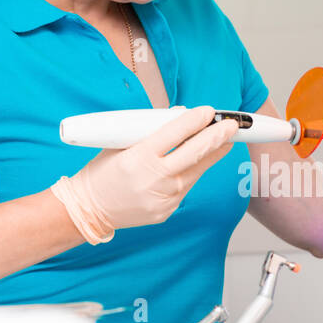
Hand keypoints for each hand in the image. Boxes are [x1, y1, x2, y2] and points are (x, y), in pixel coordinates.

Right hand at [67, 105, 239, 232]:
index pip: (174, 134)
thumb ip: (149, 132)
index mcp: (138, 157)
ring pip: (196, 172)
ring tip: (226, 141)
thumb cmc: (102, 173)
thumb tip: (181, 116)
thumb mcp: (119, 145)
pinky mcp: (167, 210)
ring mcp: (162, 197)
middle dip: (216, 137)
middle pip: (193, 154)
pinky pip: (186, 187)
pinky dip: (193, 172)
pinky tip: (201, 161)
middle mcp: (153, 178)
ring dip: (212, 155)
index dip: (195, 121)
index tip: (209, 112)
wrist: (89, 210)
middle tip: (232, 126)